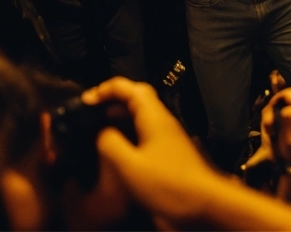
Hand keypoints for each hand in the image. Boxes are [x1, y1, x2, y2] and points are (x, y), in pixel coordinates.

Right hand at [82, 77, 220, 224]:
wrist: (204, 203)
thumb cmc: (169, 183)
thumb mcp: (131, 165)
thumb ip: (110, 144)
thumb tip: (101, 132)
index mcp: (153, 115)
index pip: (127, 87)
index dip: (104, 89)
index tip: (86, 100)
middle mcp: (160, 120)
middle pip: (134, 97)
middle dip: (111, 100)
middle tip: (91, 111)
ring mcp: (165, 135)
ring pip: (139, 115)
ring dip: (118, 116)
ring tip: (99, 128)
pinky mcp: (167, 151)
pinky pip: (143, 132)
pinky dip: (127, 133)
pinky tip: (117, 150)